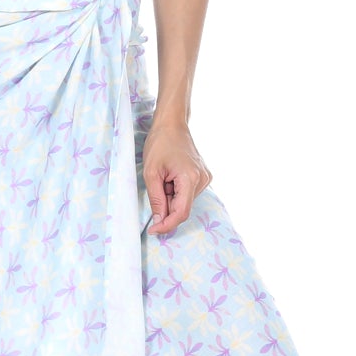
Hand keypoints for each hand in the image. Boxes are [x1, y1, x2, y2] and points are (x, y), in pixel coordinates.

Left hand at [143, 119, 211, 238]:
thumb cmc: (160, 144)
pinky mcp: (202, 176)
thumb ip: (156, 199)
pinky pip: (187, 193)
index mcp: (191, 178)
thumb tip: (159, 221)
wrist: (172, 124)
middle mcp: (202, 180)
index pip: (181, 213)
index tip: (153, 231)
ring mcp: (204, 178)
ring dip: (170, 197)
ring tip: (162, 178)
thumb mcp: (151, 173)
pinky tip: (169, 177)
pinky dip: (175, 191)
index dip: (167, 225)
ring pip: (184, 201)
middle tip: (154, 190)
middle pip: (183, 207)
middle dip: (166, 206)